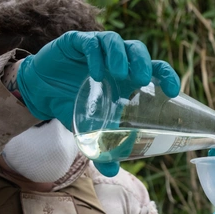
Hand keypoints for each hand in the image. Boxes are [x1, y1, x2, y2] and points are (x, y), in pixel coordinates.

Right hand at [16, 31, 180, 175]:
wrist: (41, 93)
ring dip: (121, 55)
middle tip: (142, 79)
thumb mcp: (90, 129)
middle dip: (143, 62)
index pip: (155, 68)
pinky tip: (94, 72)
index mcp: (127, 77)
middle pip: (138, 50)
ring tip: (119, 73)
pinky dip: (95, 55)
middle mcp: (115, 59)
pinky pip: (90, 43)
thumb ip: (103, 148)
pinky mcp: (76, 42)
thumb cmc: (74, 106)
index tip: (173, 91)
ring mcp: (96, 48)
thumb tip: (113, 172)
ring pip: (116, 41)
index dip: (168, 76)